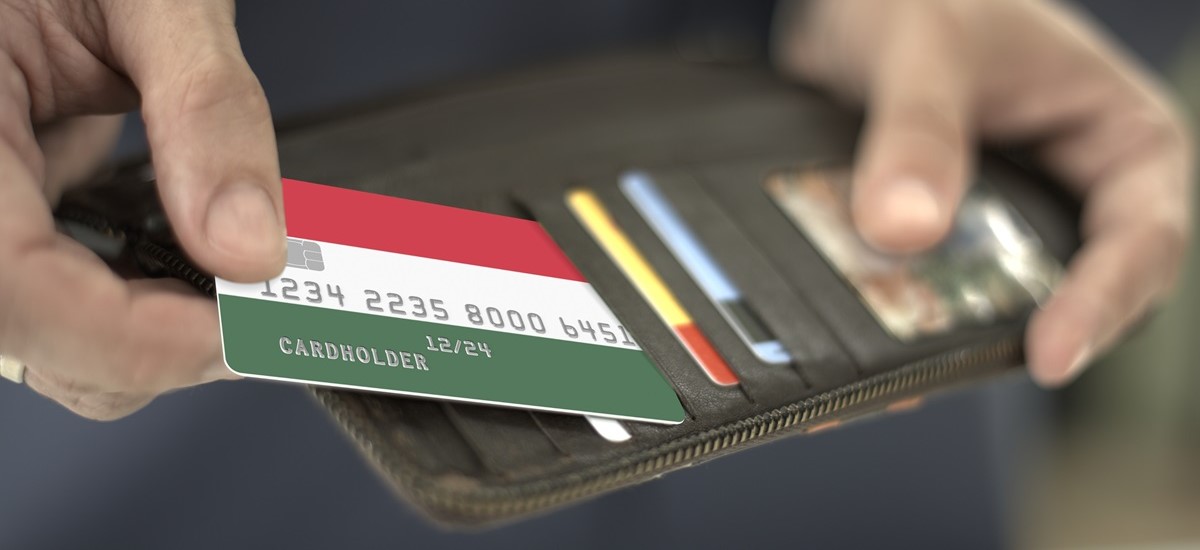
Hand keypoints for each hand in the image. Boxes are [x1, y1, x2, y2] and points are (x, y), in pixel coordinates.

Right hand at [0, 0, 283, 418]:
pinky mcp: (9, 214)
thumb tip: (251, 247)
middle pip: (27, 334)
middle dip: (151, 347)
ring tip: (235, 285)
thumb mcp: (155, 0)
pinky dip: (134, 301)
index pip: (11, 286)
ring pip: (43, 334)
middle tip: (261, 310)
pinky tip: (193, 260)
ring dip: (146, 332)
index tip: (236, 334)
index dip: (124, 337)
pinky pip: (58, 293)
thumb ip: (206, 110)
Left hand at [774, 0, 1192, 385]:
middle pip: (1068, 288)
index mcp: (1119, 139)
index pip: (1140, 240)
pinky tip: (855, 335)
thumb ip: (919, 131)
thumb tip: (905, 228)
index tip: (1050, 352)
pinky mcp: (945, 235)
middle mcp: (1073, 191)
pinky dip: (899, 308)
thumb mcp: (928, 49)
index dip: (1101, 303)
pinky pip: (931, 285)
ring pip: (994, 298)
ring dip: (945, 329)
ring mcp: (1007, 219)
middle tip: (950, 372)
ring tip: (893, 371)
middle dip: (1013, 332)